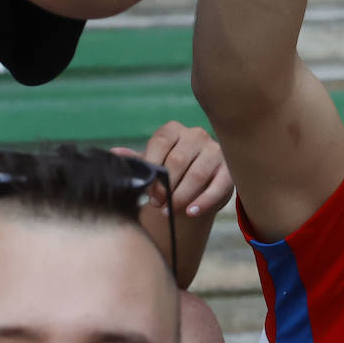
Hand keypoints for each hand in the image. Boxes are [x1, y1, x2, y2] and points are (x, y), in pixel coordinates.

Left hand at [113, 121, 232, 218]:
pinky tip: (191, 212)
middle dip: (165, 186)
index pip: (160, 142)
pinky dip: (203, 201)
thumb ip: (137, 160)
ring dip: (181, 196)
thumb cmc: (172, 170)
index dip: (152, 167)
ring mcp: (215, 150)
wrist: (200, 183)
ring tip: (169, 211)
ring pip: (197, 175)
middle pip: (178, 161)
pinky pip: (218, 186)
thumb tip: (114, 153)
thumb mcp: (153, 163)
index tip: (147, 190)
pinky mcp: (230, 169)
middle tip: (157, 204)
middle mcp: (196, 135)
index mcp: (174, 130)